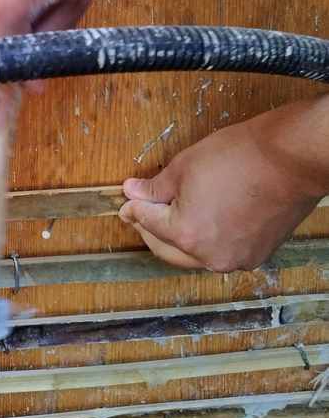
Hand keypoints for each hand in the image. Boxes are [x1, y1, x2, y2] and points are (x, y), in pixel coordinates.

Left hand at [120, 101, 328, 271]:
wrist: (290, 160)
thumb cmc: (240, 157)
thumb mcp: (184, 166)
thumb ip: (155, 187)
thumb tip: (132, 192)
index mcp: (186, 234)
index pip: (147, 222)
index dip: (133, 208)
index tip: (127, 201)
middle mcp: (209, 256)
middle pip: (166, 248)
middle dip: (150, 229)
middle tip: (140, 213)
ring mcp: (236, 259)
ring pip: (193, 255)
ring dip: (178, 238)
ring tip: (170, 216)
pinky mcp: (256, 255)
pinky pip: (220, 252)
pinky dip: (206, 240)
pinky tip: (203, 222)